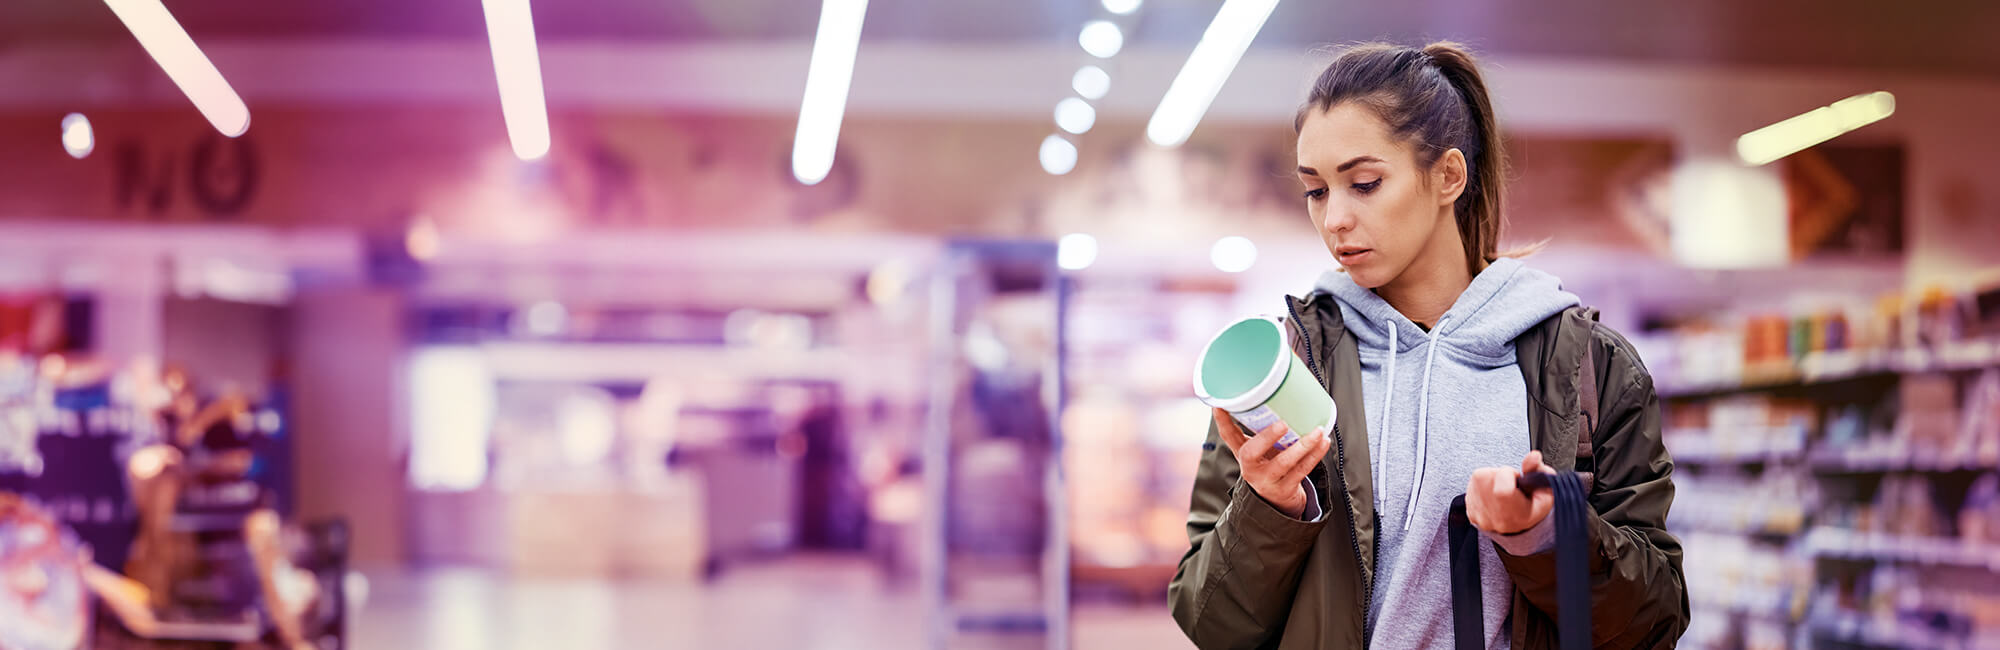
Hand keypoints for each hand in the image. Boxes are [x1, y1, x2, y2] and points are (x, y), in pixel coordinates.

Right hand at [1212, 408, 1329, 518]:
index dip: (1222, 421)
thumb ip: (1263, 430)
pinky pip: (1302, 470)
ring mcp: (1267, 480)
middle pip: (1251, 453)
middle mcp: (1251, 468)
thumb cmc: (1270, 466)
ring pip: (1284, 463)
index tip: (1219, 406)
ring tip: (1317, 431)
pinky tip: (1323, 442)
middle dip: (1266, 437)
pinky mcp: (1285, 488)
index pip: (1228, 436)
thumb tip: (1276, 396)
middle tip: (1282, 423)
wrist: (1278, 501)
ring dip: (1302, 446)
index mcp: (1243, 454)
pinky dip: (1315, 455)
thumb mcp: (1261, 451)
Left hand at [1467, 450, 1556, 534]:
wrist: (1519, 529)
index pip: (1502, 489)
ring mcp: (1480, 515)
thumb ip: (1539, 471)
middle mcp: (1495, 518)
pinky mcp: (1470, 511)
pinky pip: (1472, 486)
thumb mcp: (1545, 492)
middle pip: (1486, 477)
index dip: (1508, 475)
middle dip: (1499, 473)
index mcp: (1516, 515)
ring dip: (1490, 477)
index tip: (1516, 478)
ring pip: (1478, 478)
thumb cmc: (1533, 509)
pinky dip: (1482, 486)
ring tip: (1503, 488)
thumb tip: (1533, 456)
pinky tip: (1494, 494)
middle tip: (1510, 484)